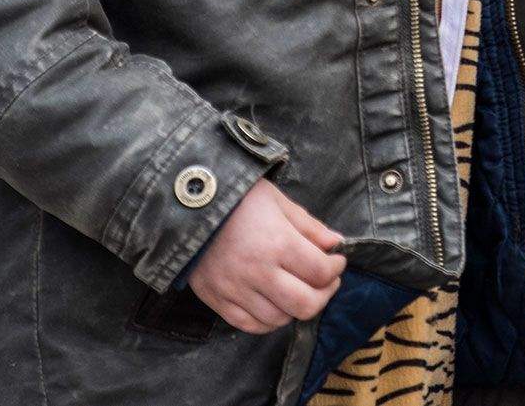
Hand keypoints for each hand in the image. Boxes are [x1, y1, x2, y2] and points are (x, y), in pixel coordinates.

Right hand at [187, 178, 345, 334]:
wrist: (188, 206)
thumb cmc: (238, 199)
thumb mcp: (278, 202)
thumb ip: (309, 226)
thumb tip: (336, 244)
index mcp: (278, 244)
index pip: (321, 272)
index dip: (336, 269)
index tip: (336, 261)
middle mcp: (258, 272)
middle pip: (305, 304)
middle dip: (324, 295)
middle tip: (326, 282)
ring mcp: (235, 290)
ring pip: (278, 319)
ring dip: (296, 309)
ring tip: (300, 291)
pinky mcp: (216, 300)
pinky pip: (249, 326)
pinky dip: (268, 322)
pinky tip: (275, 306)